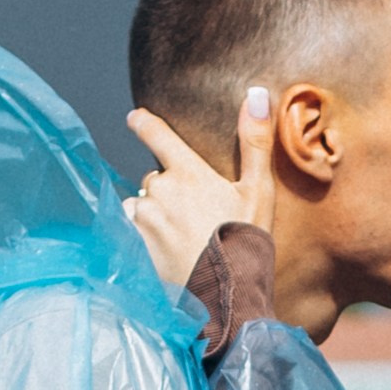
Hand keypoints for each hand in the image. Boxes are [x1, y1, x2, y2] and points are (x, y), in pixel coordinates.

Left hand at [124, 87, 276, 287]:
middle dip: (169, 187)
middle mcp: (158, 191)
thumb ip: (255, 140)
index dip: (144, 123)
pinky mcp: (132, 245)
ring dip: (154, 211)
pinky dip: (143, 234)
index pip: (157, 135)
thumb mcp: (259, 190)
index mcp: (188, 173)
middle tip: (196, 212)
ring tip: (181, 234)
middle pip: (155, 177)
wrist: (225, 297)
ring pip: (142, 203)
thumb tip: (258, 93)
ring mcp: (142, 220)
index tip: (136, 117)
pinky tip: (165, 249)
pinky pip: (131, 229)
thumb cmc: (246, 241)